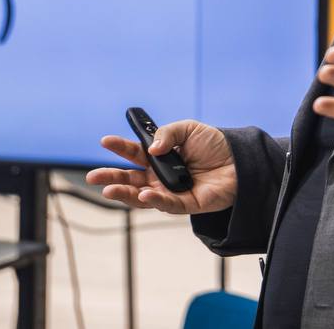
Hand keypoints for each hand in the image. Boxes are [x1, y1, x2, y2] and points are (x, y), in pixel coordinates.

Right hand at [85, 119, 236, 213]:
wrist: (240, 161)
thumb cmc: (214, 144)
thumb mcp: (188, 129)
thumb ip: (167, 134)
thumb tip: (151, 148)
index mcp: (159, 156)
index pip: (134, 153)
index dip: (119, 148)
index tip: (105, 141)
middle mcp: (161, 176)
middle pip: (131, 179)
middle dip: (111, 178)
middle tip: (93, 176)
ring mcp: (171, 190)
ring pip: (143, 196)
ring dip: (125, 193)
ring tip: (108, 190)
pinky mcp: (187, 203)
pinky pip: (168, 204)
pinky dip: (155, 200)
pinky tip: (144, 194)